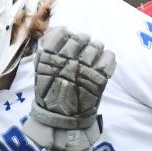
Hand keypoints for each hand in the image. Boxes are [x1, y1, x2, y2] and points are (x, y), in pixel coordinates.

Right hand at [23, 26, 115, 150]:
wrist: (62, 121)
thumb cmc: (49, 95)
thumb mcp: (41, 70)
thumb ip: (48, 48)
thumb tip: (60, 29)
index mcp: (51, 57)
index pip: (64, 32)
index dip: (68, 35)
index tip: (69, 41)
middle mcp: (69, 60)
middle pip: (82, 37)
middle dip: (83, 42)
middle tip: (83, 51)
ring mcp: (86, 69)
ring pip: (97, 45)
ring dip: (96, 49)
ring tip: (93, 58)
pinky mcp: (100, 79)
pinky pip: (110, 58)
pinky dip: (108, 58)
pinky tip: (102, 64)